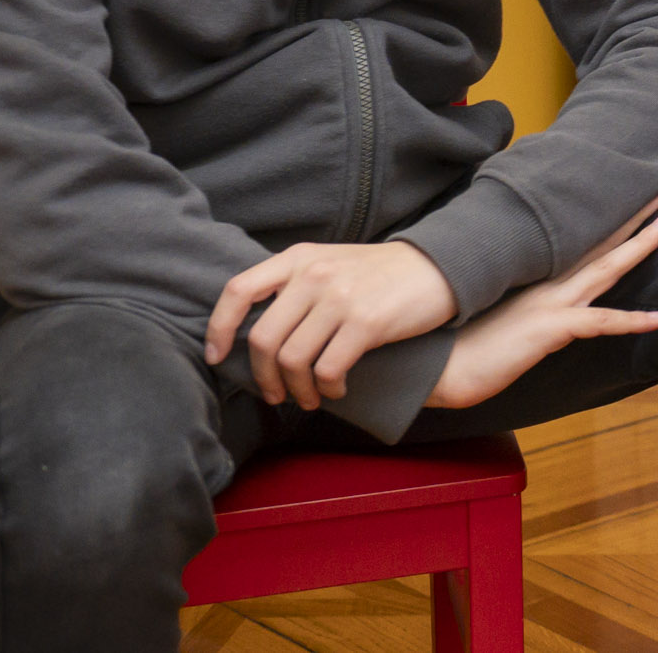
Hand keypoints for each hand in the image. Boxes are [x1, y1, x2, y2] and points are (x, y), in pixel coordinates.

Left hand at [207, 238, 460, 410]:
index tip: (217, 356)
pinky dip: (327, 388)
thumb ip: (294, 285)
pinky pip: (327, 369)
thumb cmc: (381, 274)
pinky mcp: (366, 322)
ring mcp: (340, 297)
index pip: (238, 291)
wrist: (440, 266)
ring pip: (293, 360)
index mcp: (299, 258)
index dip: (219, 328)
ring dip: (297, 390)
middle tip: (276, 394)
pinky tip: (337, 389)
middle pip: (263, 339)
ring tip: (310, 398)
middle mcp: (314, 275)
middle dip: (263, 377)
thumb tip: (254, 331)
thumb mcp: (331, 263)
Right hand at [427, 197, 657, 410]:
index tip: (626, 201)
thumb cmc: (456, 345)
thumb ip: (517, 302)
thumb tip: (531, 303)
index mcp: (533, 280)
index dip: (605, 224)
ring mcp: (550, 304)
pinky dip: (631, 320)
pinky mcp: (550, 329)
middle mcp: (546, 285)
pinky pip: (600, 322)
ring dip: (640, 245)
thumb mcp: (493, 314)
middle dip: (633, 218)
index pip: (578, 245)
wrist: (433, 366)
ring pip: (606, 268)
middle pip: (599, 245)